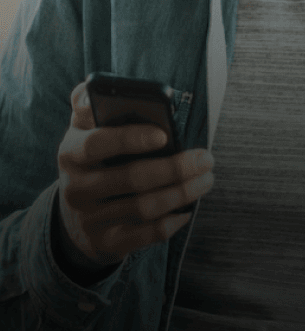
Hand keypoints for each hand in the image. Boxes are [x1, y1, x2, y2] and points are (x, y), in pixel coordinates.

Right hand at [56, 81, 213, 270]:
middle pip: (131, 178)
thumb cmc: (93, 162)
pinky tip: (188, 209)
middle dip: (175, 168)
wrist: (76, 218)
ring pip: (144, 207)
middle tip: (206, 158)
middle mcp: (76, 188)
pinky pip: (146, 235)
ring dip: (182, 193)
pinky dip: (172, 221)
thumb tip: (92, 88)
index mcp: (71, 152)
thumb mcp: (84, 132)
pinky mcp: (107, 243)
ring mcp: (91, 218)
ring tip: (207, 179)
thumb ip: (89, 106)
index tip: (164, 134)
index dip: (131, 139)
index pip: (97, 144)